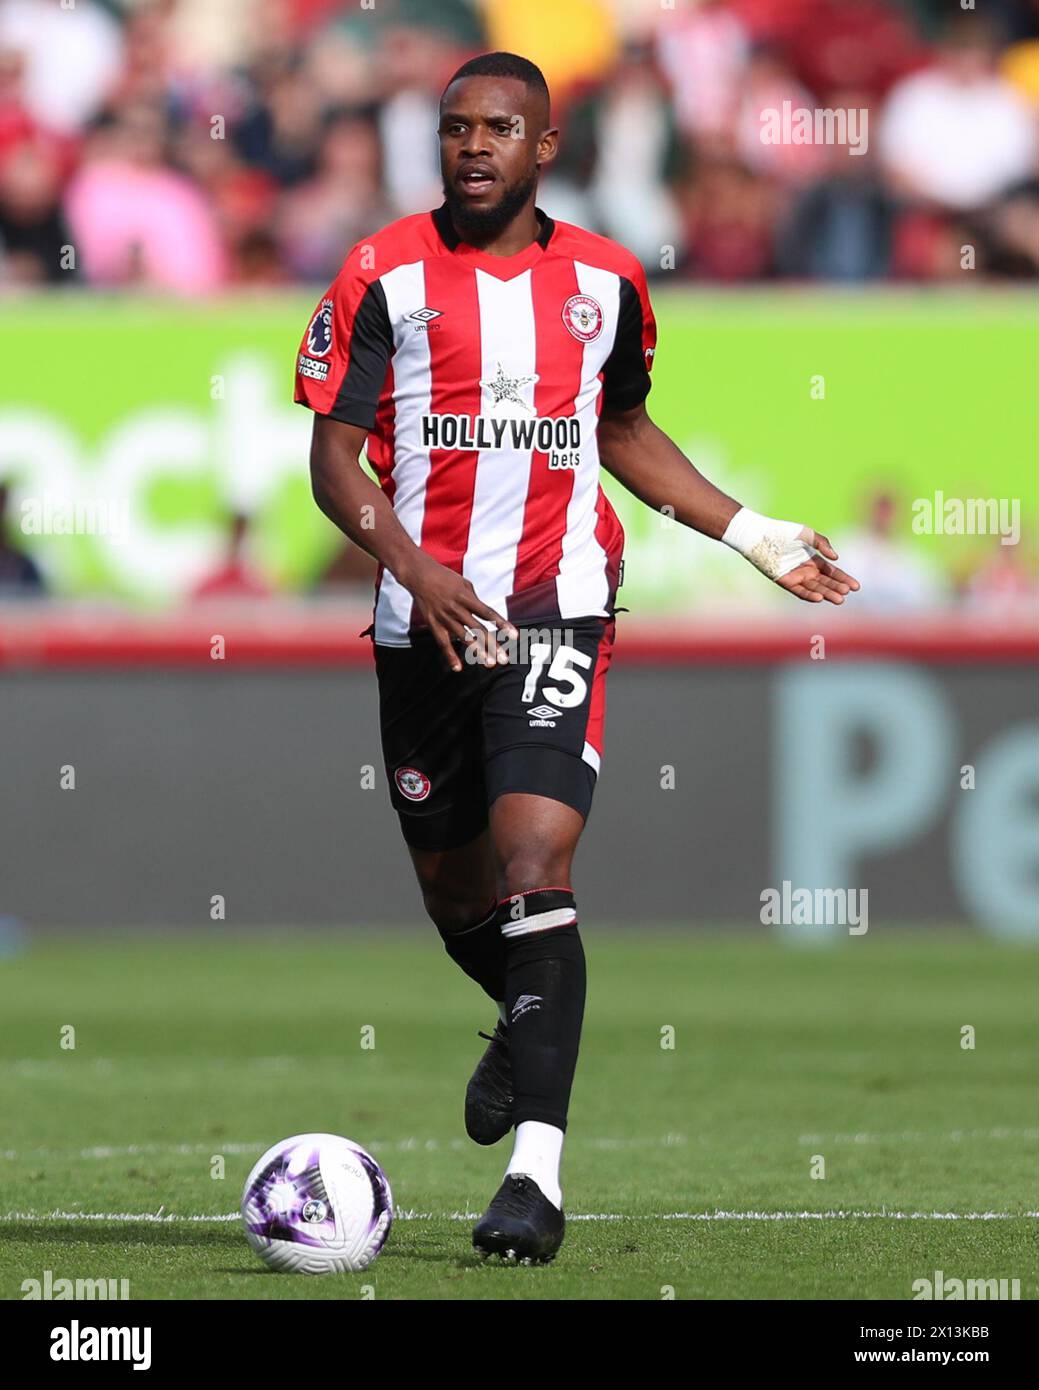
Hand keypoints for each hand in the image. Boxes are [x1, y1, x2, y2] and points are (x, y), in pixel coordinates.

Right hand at [397, 550, 517, 671]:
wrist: (419, 575)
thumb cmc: (444, 577)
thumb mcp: (464, 583)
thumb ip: (475, 600)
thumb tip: (484, 615)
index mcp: (466, 597)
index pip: (488, 613)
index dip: (502, 624)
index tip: (514, 635)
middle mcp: (456, 608)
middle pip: (478, 629)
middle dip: (492, 644)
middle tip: (503, 658)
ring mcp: (444, 617)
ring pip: (463, 637)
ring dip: (477, 651)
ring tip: (489, 663)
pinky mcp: (433, 624)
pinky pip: (443, 643)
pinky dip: (450, 655)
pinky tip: (458, 667)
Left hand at [775, 529, 859, 604]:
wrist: (762, 535)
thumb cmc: (784, 532)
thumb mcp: (808, 534)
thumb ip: (823, 544)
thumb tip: (836, 558)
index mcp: (813, 560)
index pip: (832, 572)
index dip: (844, 579)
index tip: (856, 586)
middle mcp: (806, 571)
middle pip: (825, 582)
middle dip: (837, 588)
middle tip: (848, 593)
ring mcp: (796, 577)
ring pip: (815, 589)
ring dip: (827, 594)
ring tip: (840, 599)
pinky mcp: (785, 581)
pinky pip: (799, 591)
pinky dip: (809, 595)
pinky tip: (820, 598)